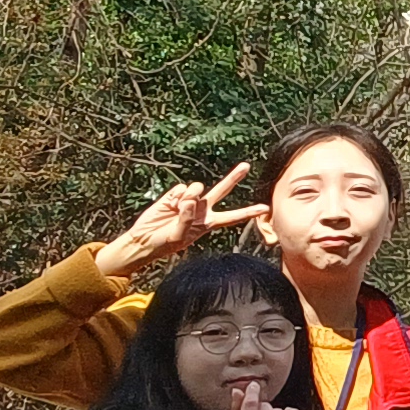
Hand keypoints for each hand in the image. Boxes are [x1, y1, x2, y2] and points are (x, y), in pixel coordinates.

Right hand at [98, 164, 252, 282]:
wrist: (144, 239)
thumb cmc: (165, 243)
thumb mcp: (180, 237)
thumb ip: (188, 219)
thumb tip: (190, 200)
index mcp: (209, 223)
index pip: (233, 217)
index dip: (248, 212)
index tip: (265, 208)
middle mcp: (202, 209)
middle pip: (222, 190)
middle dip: (234, 177)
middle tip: (246, 166)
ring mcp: (189, 200)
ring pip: (197, 188)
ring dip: (190, 197)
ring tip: (178, 210)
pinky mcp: (174, 195)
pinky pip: (182, 189)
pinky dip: (176, 197)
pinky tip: (170, 206)